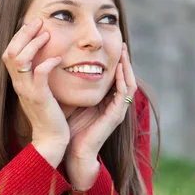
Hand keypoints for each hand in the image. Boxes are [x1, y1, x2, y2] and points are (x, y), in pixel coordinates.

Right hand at [2, 17, 69, 151]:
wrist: (51, 140)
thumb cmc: (50, 115)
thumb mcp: (41, 91)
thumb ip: (40, 75)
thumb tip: (48, 56)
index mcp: (18, 82)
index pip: (9, 52)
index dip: (19, 36)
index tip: (33, 24)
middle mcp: (19, 85)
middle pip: (9, 52)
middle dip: (23, 33)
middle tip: (38, 20)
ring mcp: (27, 91)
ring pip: (19, 60)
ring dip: (33, 44)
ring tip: (47, 34)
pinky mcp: (40, 98)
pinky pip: (39, 74)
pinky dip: (47, 62)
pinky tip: (58, 58)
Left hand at [65, 43, 136, 186]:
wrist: (72, 150)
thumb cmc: (70, 128)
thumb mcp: (74, 102)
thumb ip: (76, 88)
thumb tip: (65, 67)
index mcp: (106, 102)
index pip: (117, 78)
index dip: (116, 63)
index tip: (112, 47)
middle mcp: (115, 106)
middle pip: (126, 78)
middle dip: (125, 61)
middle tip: (121, 44)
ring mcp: (117, 111)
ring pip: (129, 84)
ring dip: (127, 67)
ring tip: (123, 52)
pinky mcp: (116, 116)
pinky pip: (124, 94)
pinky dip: (122, 80)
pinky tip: (118, 68)